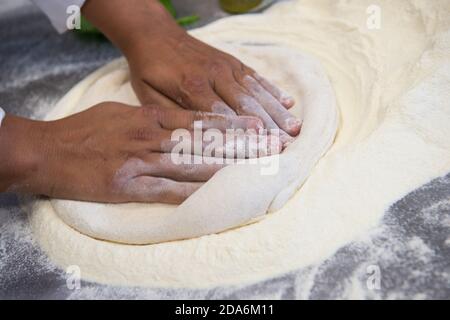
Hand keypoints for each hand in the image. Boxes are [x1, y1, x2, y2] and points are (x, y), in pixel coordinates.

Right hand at [0, 102, 267, 203]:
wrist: (47, 151)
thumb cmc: (85, 130)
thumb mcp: (121, 111)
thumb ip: (152, 117)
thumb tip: (177, 121)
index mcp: (150, 117)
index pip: (201, 120)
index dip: (232, 125)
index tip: (259, 128)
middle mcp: (150, 136)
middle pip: (204, 141)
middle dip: (240, 145)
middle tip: (270, 148)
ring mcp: (140, 161)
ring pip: (190, 164)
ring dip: (224, 168)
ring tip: (253, 170)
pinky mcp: (127, 186)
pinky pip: (166, 190)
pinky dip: (191, 192)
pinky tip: (214, 194)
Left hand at [82, 0, 301, 142]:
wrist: (154, 34)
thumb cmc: (149, 71)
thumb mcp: (149, 97)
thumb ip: (173, 117)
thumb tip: (195, 140)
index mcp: (192, 88)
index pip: (223, 119)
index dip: (243, 137)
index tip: (260, 154)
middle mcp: (215, 76)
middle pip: (247, 107)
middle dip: (268, 129)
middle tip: (286, 148)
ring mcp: (226, 67)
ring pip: (257, 93)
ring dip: (277, 113)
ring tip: (295, 130)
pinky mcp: (233, 61)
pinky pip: (257, 77)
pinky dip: (273, 91)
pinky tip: (288, 103)